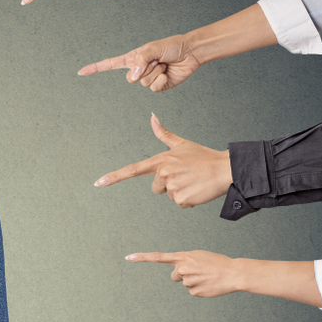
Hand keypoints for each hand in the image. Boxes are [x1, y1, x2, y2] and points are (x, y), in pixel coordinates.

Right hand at [78, 35, 201, 91]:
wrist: (190, 53)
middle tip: (157, 60)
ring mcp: (148, 79)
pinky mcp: (158, 87)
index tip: (81, 72)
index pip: (109, 64)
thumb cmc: (171, 46)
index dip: (95, 68)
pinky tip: (168, 73)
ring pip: (144, 83)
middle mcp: (138, 70)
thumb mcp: (152, 48)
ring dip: (156, 73)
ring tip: (164, 65)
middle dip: (145, 69)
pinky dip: (162, 80)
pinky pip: (154, 89)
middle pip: (131, 78)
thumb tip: (132, 77)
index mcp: (133, 59)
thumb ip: (139, 61)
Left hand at [94, 114, 231, 207]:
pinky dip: (188, 200)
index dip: (113, 177)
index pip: (132, 170)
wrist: (224, 169)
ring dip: (180, 192)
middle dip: (168, 185)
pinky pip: (179, 204)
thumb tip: (152, 116)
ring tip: (193, 181)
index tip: (98, 183)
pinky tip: (197, 190)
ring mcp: (171, 187)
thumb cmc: (203, 156)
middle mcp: (162, 173)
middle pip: (155, 188)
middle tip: (185, 176)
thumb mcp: (181, 144)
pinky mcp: (181, 199)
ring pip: (168, 196)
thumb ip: (163, 134)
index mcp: (160, 160)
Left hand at [124, 250, 238, 297]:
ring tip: (207, 277)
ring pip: (185, 284)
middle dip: (182, 275)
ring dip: (194, 281)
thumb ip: (184, 262)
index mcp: (183, 257)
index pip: (158, 257)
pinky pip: (192, 291)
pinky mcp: (194, 292)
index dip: (142, 257)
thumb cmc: (216, 262)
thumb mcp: (198, 256)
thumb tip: (177, 275)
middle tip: (198, 272)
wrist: (233, 273)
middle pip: (174, 276)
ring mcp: (187, 282)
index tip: (128, 257)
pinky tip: (209, 285)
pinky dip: (200, 289)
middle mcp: (182, 269)